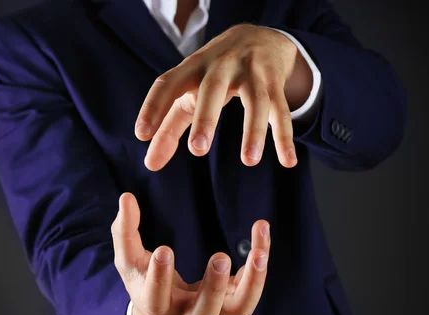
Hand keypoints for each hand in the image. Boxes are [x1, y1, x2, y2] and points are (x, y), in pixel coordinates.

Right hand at [111, 192, 269, 314]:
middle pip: (204, 311)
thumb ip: (125, 231)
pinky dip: (258, 268)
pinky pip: (250, 289)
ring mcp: (214, 312)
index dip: (159, 277)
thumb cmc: (143, 283)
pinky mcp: (232, 303)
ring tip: (259, 252)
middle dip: (213, 286)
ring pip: (239, 308)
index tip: (164, 250)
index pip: (156, 297)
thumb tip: (126, 197)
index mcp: (156, 305)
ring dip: (252, 281)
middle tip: (220, 256)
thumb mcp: (128, 261)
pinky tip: (261, 241)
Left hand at [135, 24, 311, 170]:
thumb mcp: (189, 93)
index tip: (141, 134)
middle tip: (197, 149)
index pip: (168, 83)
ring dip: (253, 130)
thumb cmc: (213, 73)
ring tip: (248, 160)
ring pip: (255, 100)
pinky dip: (285, 137)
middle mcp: (221, 65)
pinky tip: (287, 161)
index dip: (153, 106)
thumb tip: (150, 165)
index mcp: (192, 68)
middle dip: (205, 118)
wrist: (258, 36)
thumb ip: (168, 129)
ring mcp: (251, 71)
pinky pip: (282, 110)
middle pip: (213, 89)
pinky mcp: (275, 82)